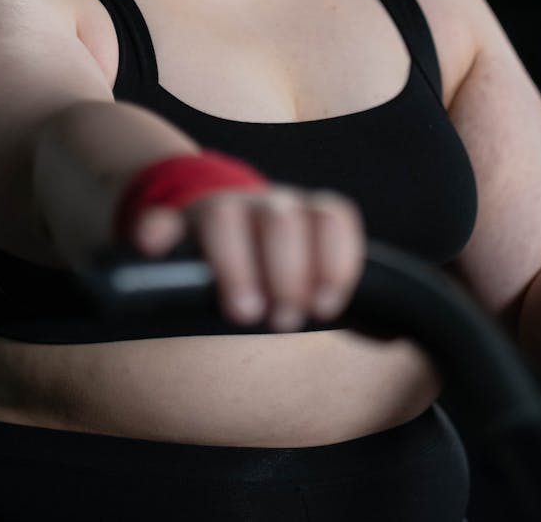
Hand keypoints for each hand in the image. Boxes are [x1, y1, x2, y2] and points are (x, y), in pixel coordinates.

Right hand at [130, 186, 364, 330]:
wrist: (201, 215)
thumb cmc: (266, 259)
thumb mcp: (304, 265)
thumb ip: (333, 286)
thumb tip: (387, 334)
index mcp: (302, 214)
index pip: (331, 215)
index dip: (336, 259)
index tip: (327, 306)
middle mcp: (263, 205)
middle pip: (283, 219)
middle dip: (288, 272)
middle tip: (283, 319)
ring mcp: (214, 210)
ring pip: (225, 216)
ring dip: (235, 263)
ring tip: (244, 310)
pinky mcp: (169, 224)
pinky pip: (157, 219)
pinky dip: (155, 232)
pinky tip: (153, 248)